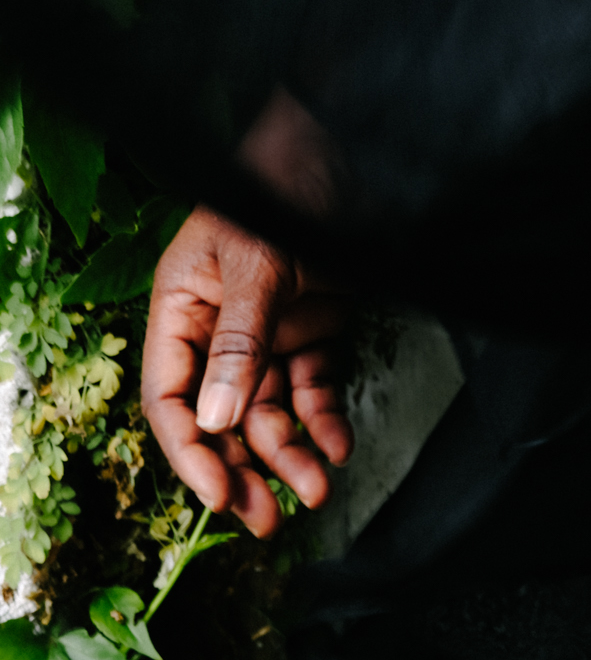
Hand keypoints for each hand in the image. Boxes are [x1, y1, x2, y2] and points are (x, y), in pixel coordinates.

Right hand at [141, 208, 353, 538]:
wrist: (351, 138)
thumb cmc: (289, 178)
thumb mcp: (258, 258)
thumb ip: (239, 338)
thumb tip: (214, 421)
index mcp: (182, 305)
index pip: (169, 396)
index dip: (191, 451)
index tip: (221, 495)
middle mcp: (220, 324)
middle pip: (222, 416)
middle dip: (245, 470)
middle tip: (268, 521)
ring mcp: (269, 325)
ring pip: (269, 409)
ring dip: (290, 453)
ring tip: (316, 490)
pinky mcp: (314, 321)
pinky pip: (312, 382)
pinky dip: (325, 416)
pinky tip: (339, 443)